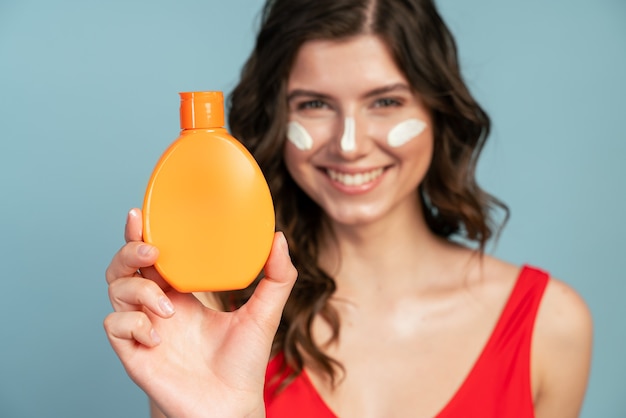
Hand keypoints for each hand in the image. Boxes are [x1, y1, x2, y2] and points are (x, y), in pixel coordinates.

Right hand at [104, 209, 296, 417]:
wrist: (231, 406)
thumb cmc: (244, 362)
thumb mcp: (265, 314)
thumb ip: (277, 277)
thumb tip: (279, 237)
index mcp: (183, 293)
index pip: (155, 256)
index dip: (143, 234)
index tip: (141, 212)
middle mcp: (159, 306)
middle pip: (126, 267)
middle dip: (130, 251)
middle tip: (151, 252)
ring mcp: (145, 329)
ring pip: (116, 290)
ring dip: (138, 290)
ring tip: (168, 306)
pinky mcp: (134, 353)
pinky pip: (115, 325)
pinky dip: (133, 322)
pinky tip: (158, 337)